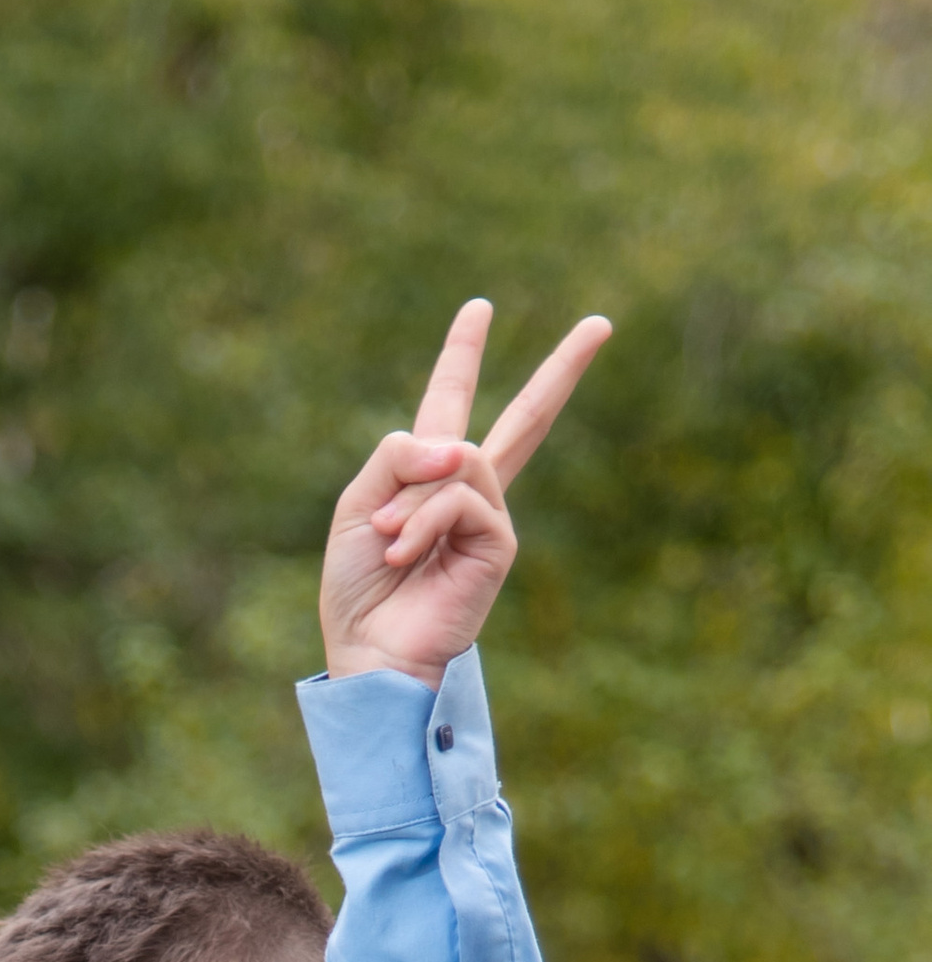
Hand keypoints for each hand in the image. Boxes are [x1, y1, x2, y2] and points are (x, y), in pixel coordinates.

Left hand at [321, 297, 611, 689]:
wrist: (370, 653)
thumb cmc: (358, 589)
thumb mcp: (358, 504)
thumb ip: (398, 454)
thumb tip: (455, 445)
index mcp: (429, 478)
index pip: (451, 404)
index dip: (462, 355)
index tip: (479, 308)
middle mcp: (469, 494)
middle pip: (526, 420)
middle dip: (562, 370)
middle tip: (602, 324)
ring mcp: (490, 518)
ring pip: (462, 460)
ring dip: (413, 498)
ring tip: (388, 540)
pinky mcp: (499, 544)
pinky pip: (461, 499)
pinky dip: (424, 520)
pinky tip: (403, 553)